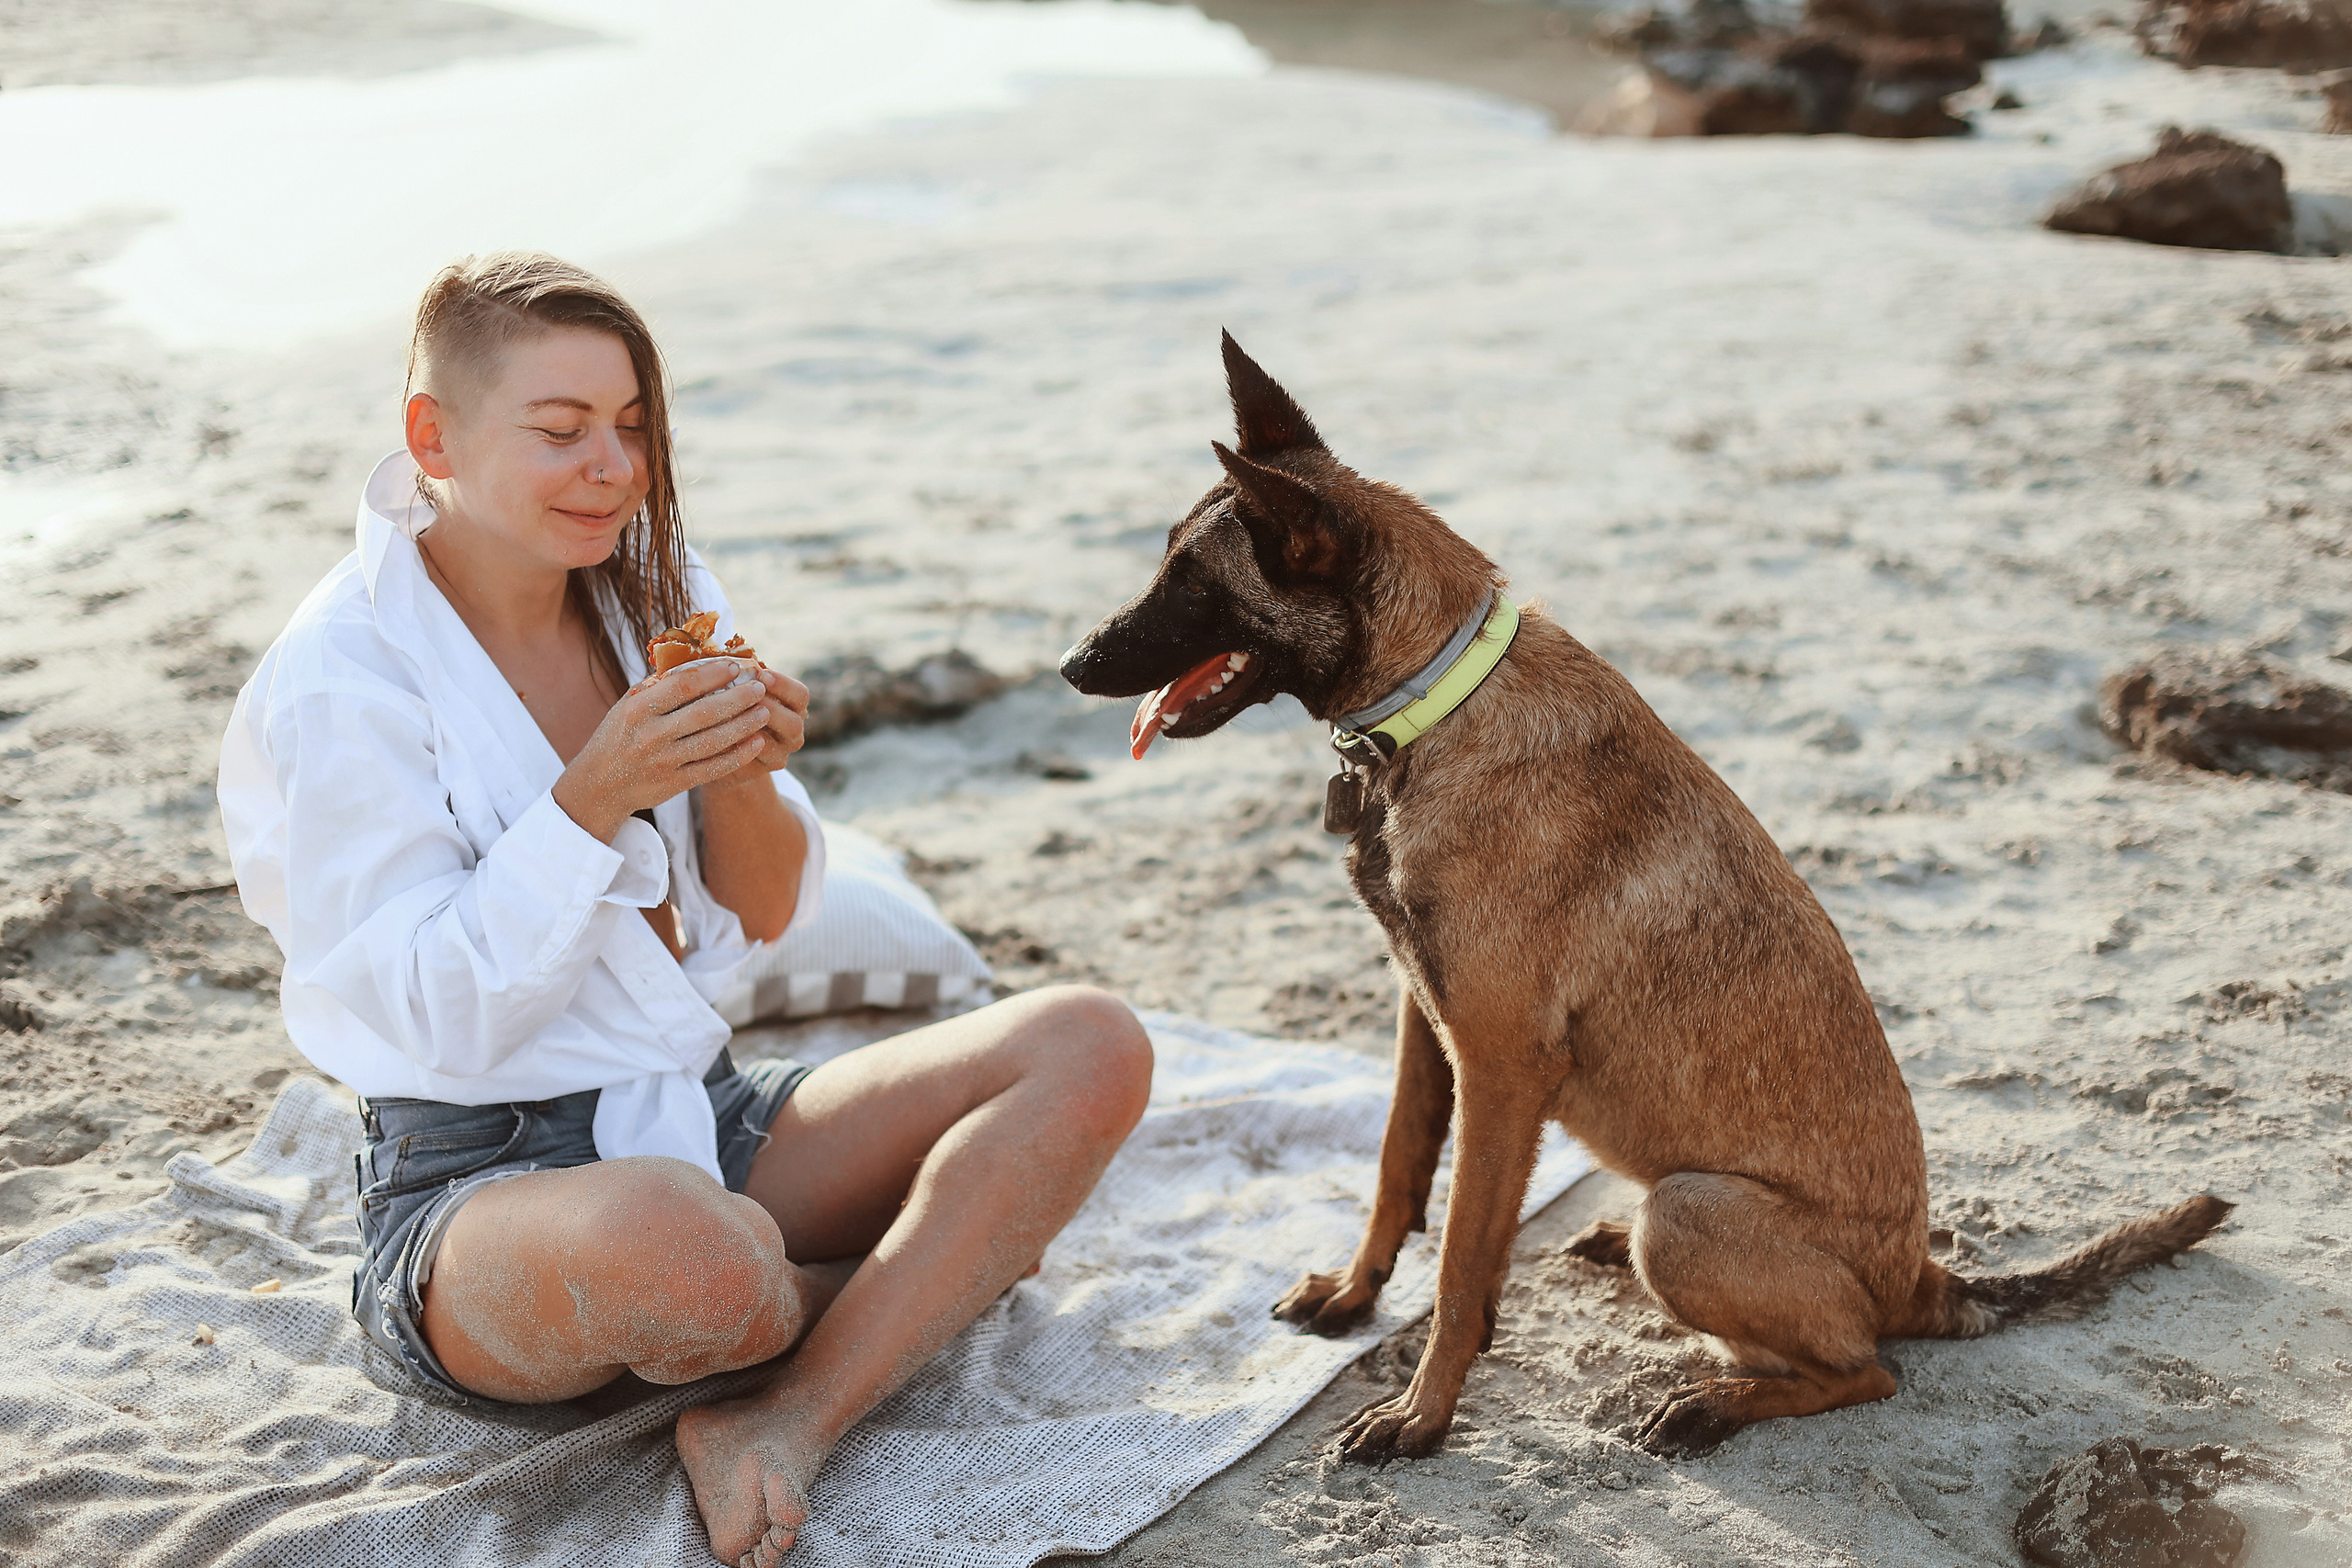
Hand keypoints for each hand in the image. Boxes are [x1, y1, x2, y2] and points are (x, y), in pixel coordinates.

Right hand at [552, 661, 772, 841]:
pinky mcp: (674, 784)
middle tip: (760, 687)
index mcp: (638, 709)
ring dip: (744, 725)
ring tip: (765, 711)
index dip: (714, 674)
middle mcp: (650, 735)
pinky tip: (756, 742)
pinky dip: (738, 756)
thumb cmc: (617, 736)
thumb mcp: (627, 705)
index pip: (683, 685)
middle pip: (705, 712)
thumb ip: (658, 685)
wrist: (598, 786)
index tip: (736, 666)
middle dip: (738, 698)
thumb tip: (697, 660)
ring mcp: (664, 762)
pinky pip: (713, 768)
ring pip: (713, 741)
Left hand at [699, 667, 809, 793]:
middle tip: (749, 697)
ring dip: (756, 729)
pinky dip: (741, 748)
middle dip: (771, 707)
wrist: (719, 748)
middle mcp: (793, 732)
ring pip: (777, 745)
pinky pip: (757, 761)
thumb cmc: (727, 707)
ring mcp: (781, 754)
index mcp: (793, 707)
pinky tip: (722, 736)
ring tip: (734, 716)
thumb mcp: (736, 688)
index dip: (783, 684)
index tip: (761, 673)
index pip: (800, 694)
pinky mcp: (763, 771)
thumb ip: (736, 675)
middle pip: (795, 722)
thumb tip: (721, 653)